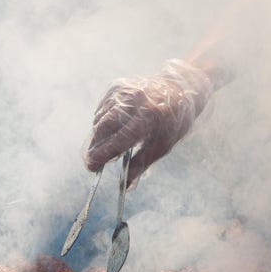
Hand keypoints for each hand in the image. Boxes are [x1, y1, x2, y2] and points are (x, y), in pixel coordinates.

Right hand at [85, 59, 212, 186]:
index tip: (92, 167)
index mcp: (150, 117)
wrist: (179, 89)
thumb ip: (141, 164)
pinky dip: (100, 123)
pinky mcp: (117, 86)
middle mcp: (135, 101)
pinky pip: (102, 109)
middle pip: (104, 127)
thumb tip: (126, 186)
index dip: (103, 155)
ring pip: (100, 118)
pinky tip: (106, 134)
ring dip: (97, 137)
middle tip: (91, 164)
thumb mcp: (162, 146)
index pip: (119, 139)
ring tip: (100, 151)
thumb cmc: (172, 123)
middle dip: (95, 148)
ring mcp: (125, 91)